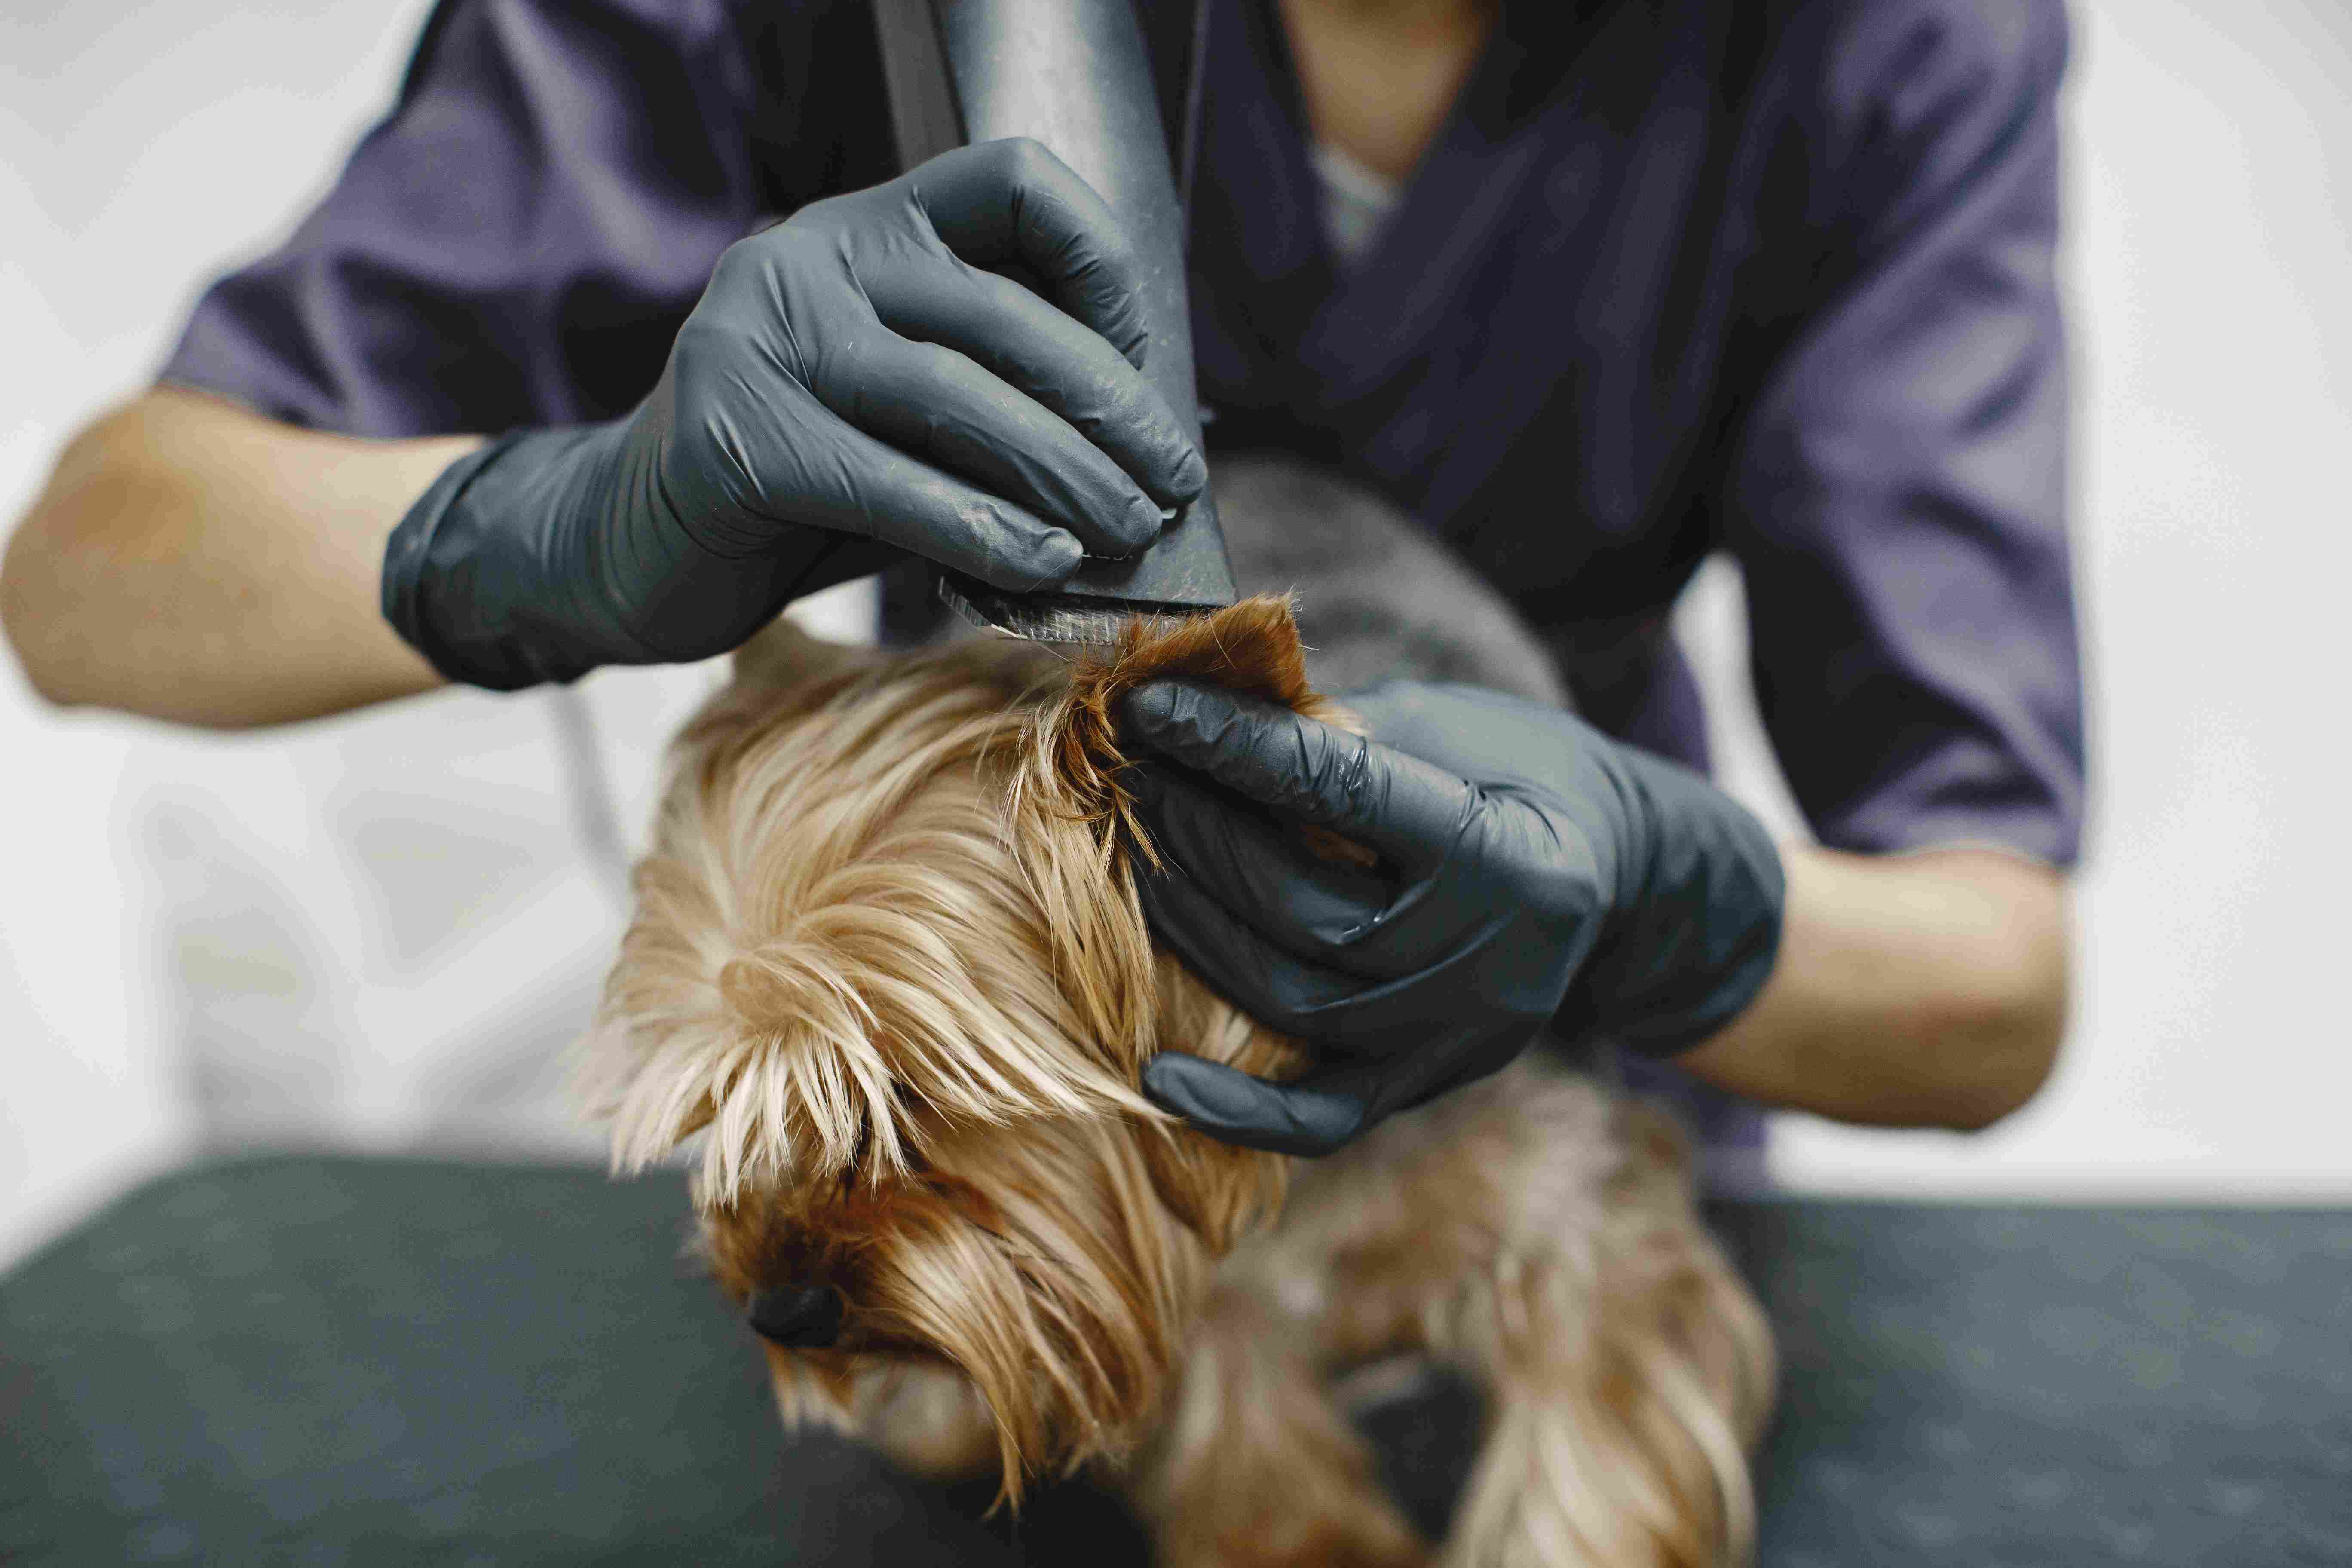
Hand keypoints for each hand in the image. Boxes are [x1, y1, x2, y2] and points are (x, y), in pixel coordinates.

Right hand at [383, 139, 1206, 688]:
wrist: (626, 549)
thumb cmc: (798, 488)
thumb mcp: (909, 424)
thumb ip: (997, 412)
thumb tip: (1148, 450)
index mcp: (864, 230)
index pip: (1008, 183)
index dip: (1098, 261)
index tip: (1142, 362)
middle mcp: (809, 259)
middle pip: (1001, 316)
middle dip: (1107, 410)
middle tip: (1170, 486)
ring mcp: (758, 338)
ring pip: (953, 399)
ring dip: (1062, 476)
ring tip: (1127, 533)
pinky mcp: (729, 436)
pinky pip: (888, 483)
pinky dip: (980, 532)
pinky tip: (1041, 566)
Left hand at [1120, 680, 1784, 1154]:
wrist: (1615, 878)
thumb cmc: (1519, 778)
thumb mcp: (1452, 730)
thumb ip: (1342, 733)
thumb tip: (1207, 712)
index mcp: (1507, 853)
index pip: (1342, 796)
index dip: (1236, 748)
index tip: (1154, 707)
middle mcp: (1492, 958)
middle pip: (1302, 907)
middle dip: (1201, 836)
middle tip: (1135, 780)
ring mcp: (1462, 1034)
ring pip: (1293, 1001)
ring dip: (1196, 931)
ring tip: (1138, 866)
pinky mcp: (1434, 1080)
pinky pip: (1323, 1117)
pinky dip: (1236, 1108)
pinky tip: (1155, 1077)